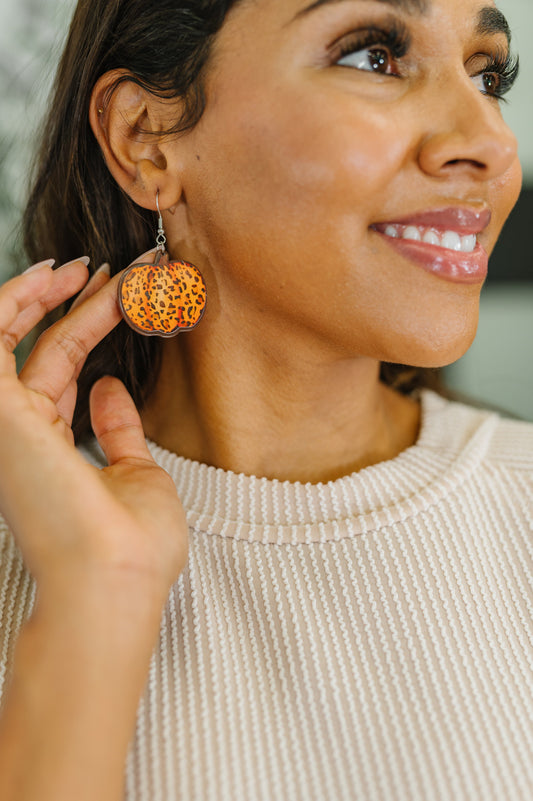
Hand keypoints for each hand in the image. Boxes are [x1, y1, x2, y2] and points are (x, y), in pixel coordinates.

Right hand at [0, 255, 187, 610]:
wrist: (115, 581)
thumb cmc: (132, 545)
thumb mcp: (135, 473)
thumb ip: (117, 429)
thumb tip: (111, 387)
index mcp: (50, 446)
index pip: (65, 369)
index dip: (92, 326)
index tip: (129, 292)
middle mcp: (20, 430)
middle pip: (48, 348)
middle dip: (85, 303)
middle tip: (127, 269)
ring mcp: (4, 420)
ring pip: (18, 337)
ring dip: (53, 294)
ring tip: (94, 264)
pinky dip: (15, 301)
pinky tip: (52, 275)